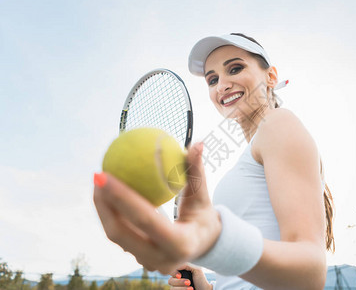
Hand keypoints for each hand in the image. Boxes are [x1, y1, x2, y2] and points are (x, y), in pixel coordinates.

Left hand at [93, 142, 220, 273]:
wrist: (206, 244)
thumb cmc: (204, 214)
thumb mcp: (203, 194)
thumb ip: (197, 170)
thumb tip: (197, 143)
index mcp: (180, 244)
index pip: (145, 219)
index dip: (122, 197)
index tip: (104, 173)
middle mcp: (161, 259)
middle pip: (121, 233)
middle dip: (103, 204)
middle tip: (98, 175)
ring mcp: (149, 263)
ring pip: (117, 236)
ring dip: (104, 209)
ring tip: (98, 181)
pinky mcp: (140, 260)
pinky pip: (121, 236)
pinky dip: (112, 214)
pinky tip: (106, 193)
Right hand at [168, 264, 212, 289]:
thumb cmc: (201, 281)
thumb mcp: (196, 270)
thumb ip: (187, 265)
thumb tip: (177, 263)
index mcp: (180, 273)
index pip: (171, 271)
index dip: (172, 273)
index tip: (179, 275)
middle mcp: (177, 281)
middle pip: (170, 281)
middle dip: (179, 282)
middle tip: (189, 282)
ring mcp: (177, 288)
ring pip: (172, 288)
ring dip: (182, 288)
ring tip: (191, 289)